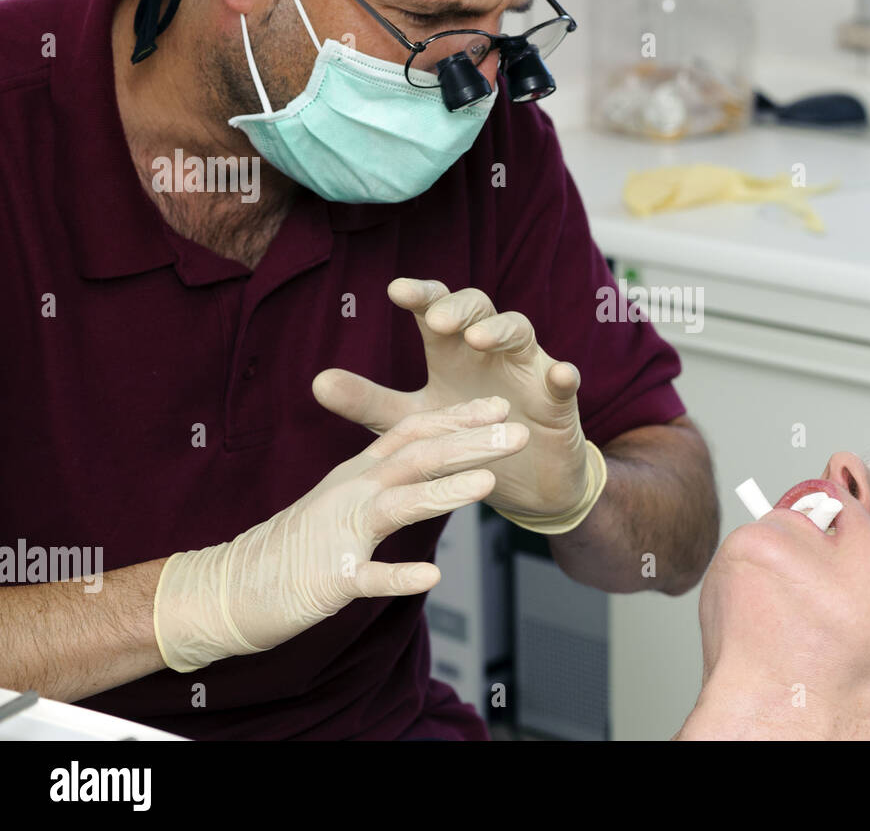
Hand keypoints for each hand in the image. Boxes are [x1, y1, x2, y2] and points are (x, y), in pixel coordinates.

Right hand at [153, 398, 527, 671]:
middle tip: (517, 433)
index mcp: (355, 475)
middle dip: (470, 443)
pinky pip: (367, 577)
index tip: (501, 405)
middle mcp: (350, 494)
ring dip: (443, 492)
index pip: (412, 434)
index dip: (457, 417)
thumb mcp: (341, 502)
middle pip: (416, 459)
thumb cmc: (293, 547)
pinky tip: (432, 576)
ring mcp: (339, 534)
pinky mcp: (328, 579)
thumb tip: (427, 462)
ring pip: (397, 505)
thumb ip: (383, 481)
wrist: (226, 589)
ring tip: (487, 483)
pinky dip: (398, 576)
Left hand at [312, 279, 600, 525]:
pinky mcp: (558, 400)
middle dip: (458, 307)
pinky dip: (562, 374)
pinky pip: (564, 379)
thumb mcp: (412, 424)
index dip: (421, 296)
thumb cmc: (465, 442)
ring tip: (478, 339)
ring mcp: (527, 370)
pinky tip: (559, 374)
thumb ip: (371, 403)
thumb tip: (317, 381)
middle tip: (435, 319)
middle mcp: (491, 351)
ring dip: (500, 330)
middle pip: (479, 308)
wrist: (522, 485)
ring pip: (520, 332)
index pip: (436, 311)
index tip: (395, 291)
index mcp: (452, 353)